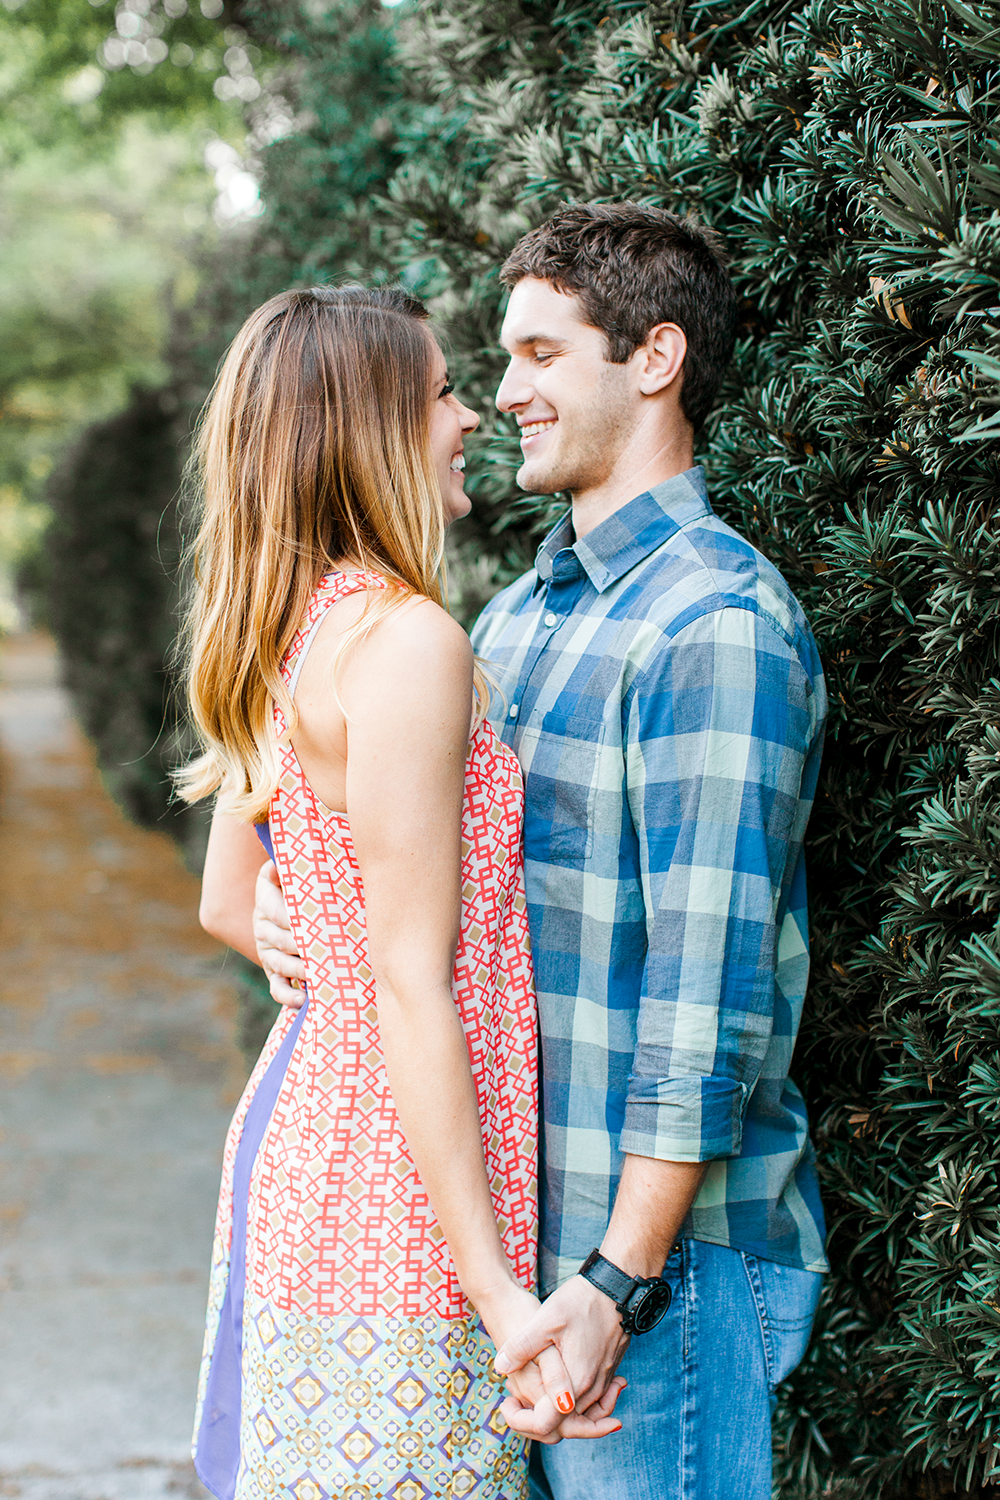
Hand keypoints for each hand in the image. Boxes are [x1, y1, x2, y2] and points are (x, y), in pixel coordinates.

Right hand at [253, 860, 306, 1005]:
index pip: (278, 911)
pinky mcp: (274, 970)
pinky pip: (277, 986)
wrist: (285, 898)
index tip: (317, 922)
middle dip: (301, 947)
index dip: (294, 919)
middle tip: (324, 951)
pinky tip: (303, 1000)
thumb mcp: (288, 869)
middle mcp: (262, 927)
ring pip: (280, 963)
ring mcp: (267, 950)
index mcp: (265, 899)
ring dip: (298, 970)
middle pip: (281, 940)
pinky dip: (288, 996)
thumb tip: (279, 864)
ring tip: (315, 974)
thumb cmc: (296, 881)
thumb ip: (285, 866)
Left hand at [494, 1274, 629, 1415]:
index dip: (521, 1420)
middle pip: (563, 1427)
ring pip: (577, 1417)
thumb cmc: (582, 1302)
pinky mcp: (607, 1373)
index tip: (505, 1404)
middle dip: (534, 1423)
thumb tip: (501, 1367)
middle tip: (511, 1404)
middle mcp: (591, 1390)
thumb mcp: (546, 1320)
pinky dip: (570, 1403)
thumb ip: (522, 1346)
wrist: (617, 1288)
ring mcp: (602, 1383)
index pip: (546, 1424)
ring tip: (527, 1400)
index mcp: (575, 1383)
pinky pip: (589, 1403)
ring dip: (552, 1415)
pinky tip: (554, 1386)